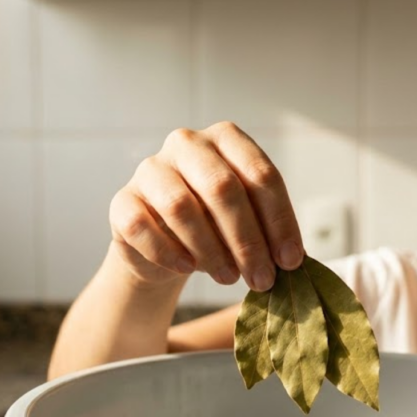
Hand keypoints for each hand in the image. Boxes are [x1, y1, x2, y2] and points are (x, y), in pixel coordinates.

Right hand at [109, 122, 303, 291]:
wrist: (166, 248)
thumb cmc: (216, 227)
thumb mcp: (249, 223)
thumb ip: (268, 232)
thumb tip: (293, 259)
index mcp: (226, 138)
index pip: (260, 175)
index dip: (279, 220)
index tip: (290, 260)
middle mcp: (187, 144)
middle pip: (222, 188)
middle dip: (248, 240)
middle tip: (262, 278)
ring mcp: (150, 169)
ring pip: (181, 207)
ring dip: (211, 250)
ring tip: (229, 277)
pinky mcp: (123, 201)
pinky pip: (142, 227)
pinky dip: (168, 252)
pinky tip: (187, 268)